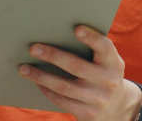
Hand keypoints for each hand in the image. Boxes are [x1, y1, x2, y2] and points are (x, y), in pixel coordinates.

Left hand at [18, 25, 141, 120]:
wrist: (117, 107)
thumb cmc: (103, 74)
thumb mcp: (106, 62)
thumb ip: (91, 50)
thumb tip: (54, 34)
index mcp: (113, 63)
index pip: (105, 47)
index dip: (92, 38)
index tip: (76, 28)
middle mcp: (108, 81)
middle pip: (76, 66)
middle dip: (53, 56)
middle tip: (33, 48)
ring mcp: (98, 99)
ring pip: (64, 86)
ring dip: (41, 76)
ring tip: (24, 68)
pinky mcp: (88, 114)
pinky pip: (62, 101)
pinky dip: (47, 90)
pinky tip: (36, 82)